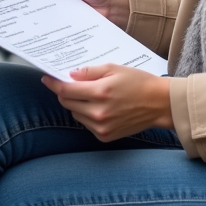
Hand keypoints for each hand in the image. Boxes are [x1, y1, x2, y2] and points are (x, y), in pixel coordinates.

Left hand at [42, 64, 172, 141]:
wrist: (158, 104)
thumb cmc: (138, 82)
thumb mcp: (114, 69)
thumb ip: (90, 72)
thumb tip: (70, 75)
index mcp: (100, 92)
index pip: (66, 90)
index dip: (54, 83)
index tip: (47, 78)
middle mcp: (98, 113)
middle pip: (67, 103)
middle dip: (66, 93)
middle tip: (73, 85)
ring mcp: (101, 127)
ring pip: (75, 114)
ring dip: (77, 104)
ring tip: (92, 96)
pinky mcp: (104, 136)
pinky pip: (85, 124)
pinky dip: (87, 115)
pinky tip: (100, 108)